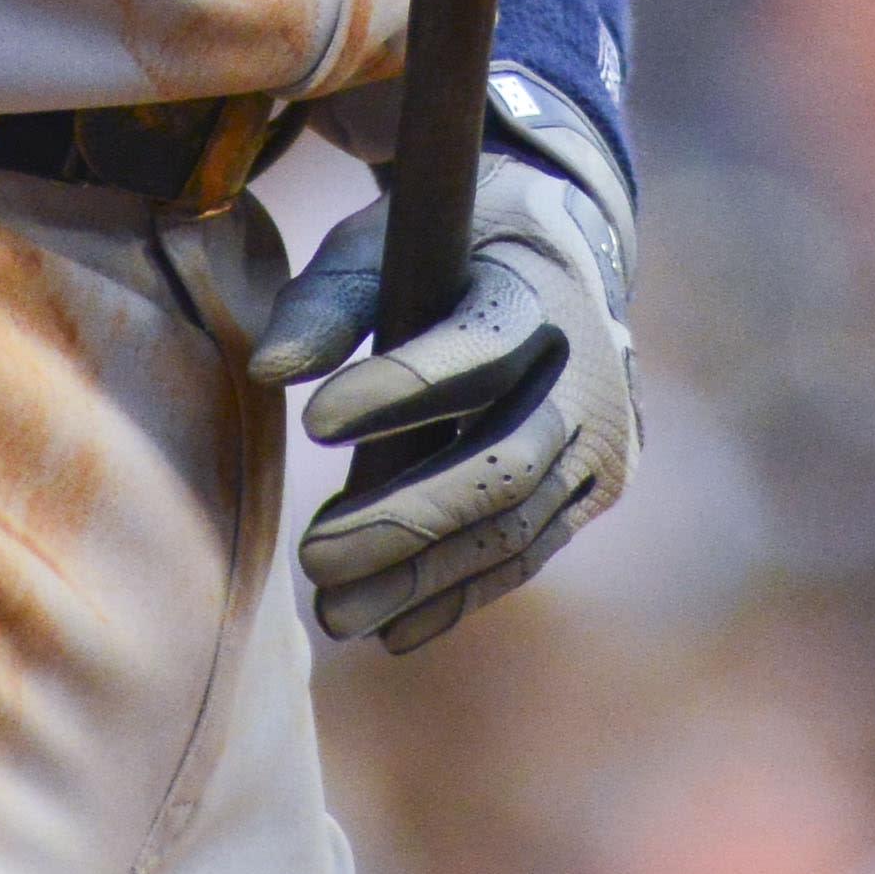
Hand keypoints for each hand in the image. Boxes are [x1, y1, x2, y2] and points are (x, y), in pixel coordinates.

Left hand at [245, 82, 637, 652]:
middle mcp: (588, 370)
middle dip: (406, 520)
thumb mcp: (386, 244)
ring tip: (333, 610)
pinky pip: (528, 553)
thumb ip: (327, 301)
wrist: (564, 260)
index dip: (398, 390)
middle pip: (505, 465)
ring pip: (514, 527)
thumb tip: (270, 371)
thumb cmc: (447, 251)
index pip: (476, 350)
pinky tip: (392, 628)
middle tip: (312, 556)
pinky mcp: (598, 487)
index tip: (310, 424)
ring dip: (422, 578)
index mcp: (535, 287)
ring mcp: (604, 438)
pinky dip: (459, 595)